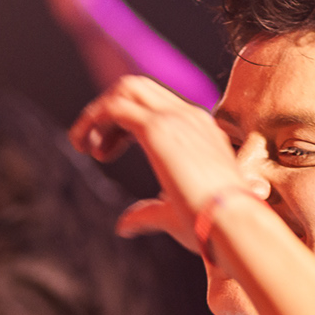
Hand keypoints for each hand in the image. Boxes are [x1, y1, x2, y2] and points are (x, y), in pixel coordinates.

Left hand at [70, 75, 265, 250]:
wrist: (232, 223)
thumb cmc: (212, 226)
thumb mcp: (174, 215)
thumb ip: (147, 214)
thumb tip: (124, 226)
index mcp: (201, 130)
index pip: (156, 105)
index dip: (123, 123)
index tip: (104, 151)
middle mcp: (190, 116)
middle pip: (139, 88)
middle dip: (108, 109)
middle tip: (93, 146)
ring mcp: (176, 117)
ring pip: (126, 88)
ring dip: (98, 112)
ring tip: (83, 144)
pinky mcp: (158, 127)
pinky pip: (114, 106)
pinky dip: (92, 119)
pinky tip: (81, 145)